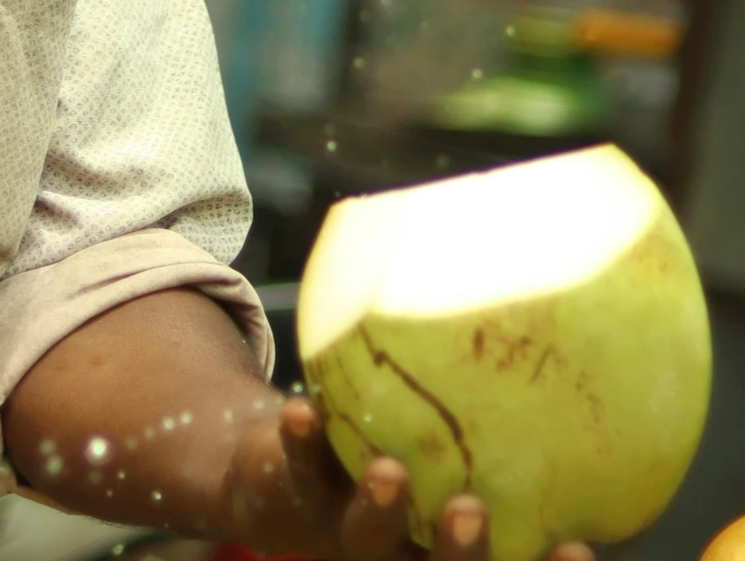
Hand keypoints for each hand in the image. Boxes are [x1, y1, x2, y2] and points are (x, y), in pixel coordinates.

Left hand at [220, 393, 592, 560]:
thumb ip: (500, 415)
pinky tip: (304, 409)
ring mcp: (351, 530)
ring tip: (389, 470)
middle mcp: (406, 550)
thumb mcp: (459, 439)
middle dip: (460, 552)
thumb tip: (577, 337)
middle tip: (472, 509)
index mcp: (453, 545)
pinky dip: (303, 442)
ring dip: (379, 507)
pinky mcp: (300, 493)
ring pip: (366, 535)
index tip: (578, 548)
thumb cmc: (413, 451)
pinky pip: (301, 469)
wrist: (298, 480)